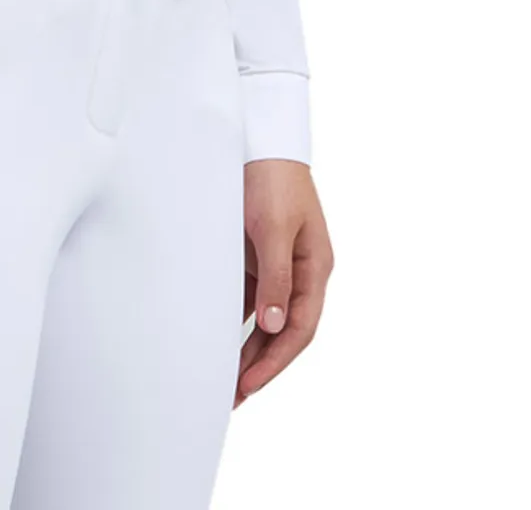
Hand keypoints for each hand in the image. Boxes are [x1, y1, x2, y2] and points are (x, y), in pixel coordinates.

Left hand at [234, 158, 330, 406]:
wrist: (258, 133)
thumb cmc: (272, 176)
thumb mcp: (275, 227)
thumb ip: (275, 277)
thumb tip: (273, 326)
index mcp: (315, 266)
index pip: (299, 328)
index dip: (275, 361)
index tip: (249, 384)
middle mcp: (299, 270)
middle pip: (282, 329)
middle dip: (259, 364)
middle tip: (232, 396)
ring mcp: (277, 262)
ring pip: (263, 317)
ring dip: (246, 347)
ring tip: (223, 378)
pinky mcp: (255, 252)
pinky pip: (246, 295)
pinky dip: (233, 319)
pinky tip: (216, 338)